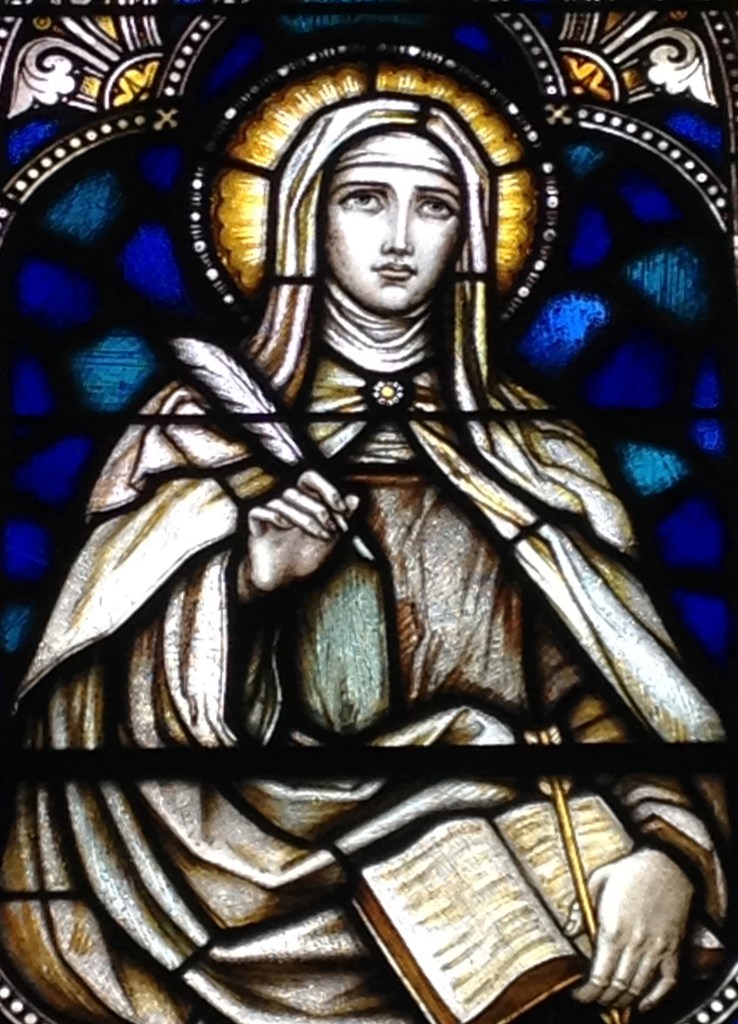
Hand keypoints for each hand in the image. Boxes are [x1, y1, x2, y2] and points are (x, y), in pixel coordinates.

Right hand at [247, 470, 358, 591]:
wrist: (285, 581)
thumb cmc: (305, 556)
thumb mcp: (330, 537)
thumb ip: (341, 517)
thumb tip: (355, 498)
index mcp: (303, 502)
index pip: (309, 479)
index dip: (326, 489)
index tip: (342, 508)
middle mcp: (286, 505)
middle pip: (296, 491)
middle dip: (318, 508)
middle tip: (331, 527)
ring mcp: (270, 515)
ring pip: (281, 502)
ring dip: (304, 518)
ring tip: (318, 534)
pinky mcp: (255, 528)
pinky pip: (258, 512)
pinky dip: (272, 516)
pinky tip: (285, 527)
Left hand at [573, 849, 693, 1011]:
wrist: (666, 864)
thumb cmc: (630, 871)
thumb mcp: (595, 882)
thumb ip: (581, 909)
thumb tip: (570, 930)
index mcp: (612, 926)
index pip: (599, 974)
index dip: (588, 992)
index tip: (580, 996)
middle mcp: (635, 941)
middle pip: (617, 986)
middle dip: (603, 999)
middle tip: (594, 1002)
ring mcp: (656, 947)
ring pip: (639, 987)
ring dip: (624, 1001)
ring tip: (612, 1004)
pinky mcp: (673, 948)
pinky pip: (667, 982)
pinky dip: (655, 998)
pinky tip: (643, 1003)